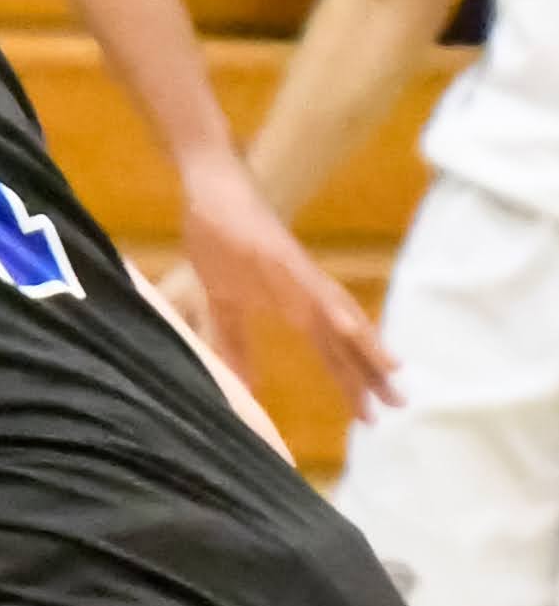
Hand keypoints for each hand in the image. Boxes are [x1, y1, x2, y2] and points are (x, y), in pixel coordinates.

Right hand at [175, 153, 395, 412]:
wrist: (210, 190)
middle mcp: (307, 291)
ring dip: (365, 344)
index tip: (368, 415)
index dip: (350, 381)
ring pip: (340, 314)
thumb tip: (242, 385)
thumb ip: (233, 343)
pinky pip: (312, 287)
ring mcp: (298, 274)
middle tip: (396, 405)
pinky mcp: (282, 258)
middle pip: (346, 338)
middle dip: (369, 373)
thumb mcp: (222, 303)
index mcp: (295, 304)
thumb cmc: (218, 240)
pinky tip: (350, 329)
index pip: (331, 350)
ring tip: (390, 373)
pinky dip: (333, 309)